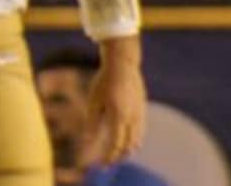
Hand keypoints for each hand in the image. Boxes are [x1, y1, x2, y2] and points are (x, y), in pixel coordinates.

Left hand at [86, 37, 146, 164]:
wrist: (123, 65)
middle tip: (109, 162)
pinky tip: (131, 141)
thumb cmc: (103, 82)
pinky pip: (141, 129)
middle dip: (118, 156)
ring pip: (137, 139)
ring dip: (128, 149)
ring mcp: (140, 114)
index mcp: (118, 118)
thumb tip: (88, 141)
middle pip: (128, 145)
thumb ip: (92, 123)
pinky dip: (136, 139)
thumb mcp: (94, 102)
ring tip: (120, 154)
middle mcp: (132, 118)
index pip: (115, 145)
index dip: (109, 156)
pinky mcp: (142, 108)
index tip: (102, 165)